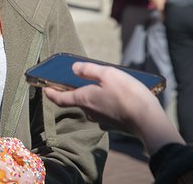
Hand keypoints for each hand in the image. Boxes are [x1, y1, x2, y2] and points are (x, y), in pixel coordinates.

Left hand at [43, 62, 182, 155]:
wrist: (149, 122)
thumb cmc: (128, 95)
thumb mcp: (108, 74)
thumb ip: (88, 70)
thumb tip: (73, 69)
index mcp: (84, 99)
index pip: (59, 98)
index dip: (50, 92)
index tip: (43, 88)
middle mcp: (90, 112)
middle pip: (77, 100)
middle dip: (75, 90)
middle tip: (75, 78)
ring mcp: (102, 120)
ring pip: (92, 105)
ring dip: (93, 95)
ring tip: (102, 82)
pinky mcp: (115, 124)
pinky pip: (105, 110)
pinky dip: (105, 101)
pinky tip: (116, 94)